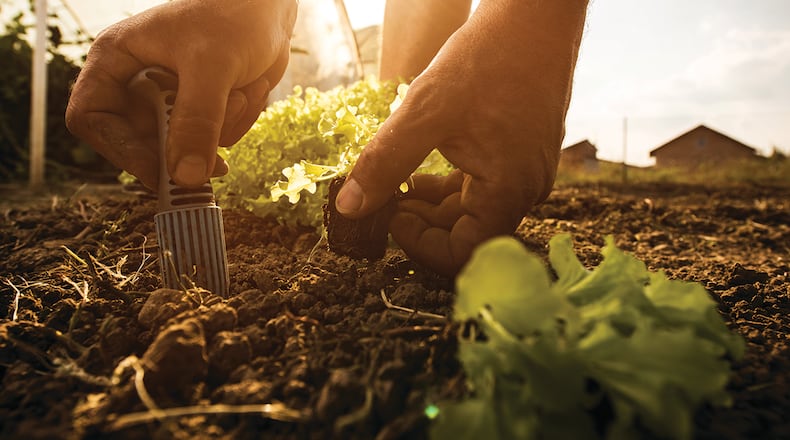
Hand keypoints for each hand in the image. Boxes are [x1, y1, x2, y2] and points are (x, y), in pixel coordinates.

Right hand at [66, 0, 296, 188]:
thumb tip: (185, 177)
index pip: (90, 118)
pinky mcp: (200, 108)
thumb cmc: (233, 16)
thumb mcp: (212, 67)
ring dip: (222, 128)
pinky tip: (250, 89)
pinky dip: (237, 121)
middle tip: (219, 165)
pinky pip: (212, 140)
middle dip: (186, 147)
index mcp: (116, 59)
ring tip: (241, 91)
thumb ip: (197, 120)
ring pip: (183, 146)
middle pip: (140, 144)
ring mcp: (169, 98)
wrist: (271, 6)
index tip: (158, 173)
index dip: (119, 150)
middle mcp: (137, 83)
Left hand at [336, 0, 587, 275]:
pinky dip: (449, 187)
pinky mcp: (520, 156)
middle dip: (421, 224)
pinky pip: (482, 187)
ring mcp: (526, 173)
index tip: (390, 217)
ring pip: (472, 211)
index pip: (464, 253)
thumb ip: (386, 163)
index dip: (421, 246)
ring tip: (397, 184)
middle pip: (467, 234)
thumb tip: (350, 208)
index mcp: (509, 189)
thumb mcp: (424, 113)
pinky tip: (422, 171)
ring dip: (431, 206)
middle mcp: (525, 190)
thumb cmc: (487, 59)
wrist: (534, 17)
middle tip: (383, 201)